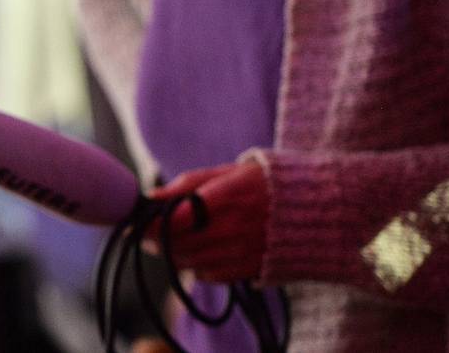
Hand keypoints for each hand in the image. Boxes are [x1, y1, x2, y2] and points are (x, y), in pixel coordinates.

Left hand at [146, 162, 268, 283]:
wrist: (314, 212)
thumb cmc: (262, 185)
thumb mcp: (227, 173)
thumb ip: (188, 184)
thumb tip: (151, 196)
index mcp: (228, 196)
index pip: (177, 218)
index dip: (151, 224)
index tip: (134, 221)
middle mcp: (235, 227)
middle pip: (178, 244)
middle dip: (155, 240)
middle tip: (144, 232)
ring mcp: (243, 252)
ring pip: (189, 263)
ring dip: (171, 254)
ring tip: (167, 240)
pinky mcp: (249, 271)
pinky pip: (208, 275)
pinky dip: (194, 266)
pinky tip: (196, 251)